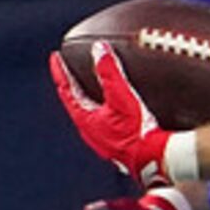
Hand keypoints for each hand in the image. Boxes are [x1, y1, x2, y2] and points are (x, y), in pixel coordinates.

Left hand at [50, 44, 176, 189]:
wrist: (153, 159)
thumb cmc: (137, 132)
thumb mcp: (121, 95)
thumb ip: (109, 71)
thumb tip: (99, 49)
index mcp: (85, 119)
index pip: (66, 90)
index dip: (60, 71)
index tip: (55, 58)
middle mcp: (89, 132)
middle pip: (74, 103)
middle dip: (71, 85)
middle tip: (68, 71)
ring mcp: (101, 140)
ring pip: (87, 114)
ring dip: (85, 98)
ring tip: (87, 87)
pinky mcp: (115, 145)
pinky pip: (101, 123)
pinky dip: (100, 110)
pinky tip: (110, 111)